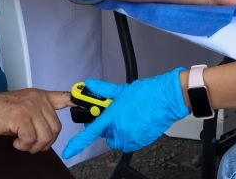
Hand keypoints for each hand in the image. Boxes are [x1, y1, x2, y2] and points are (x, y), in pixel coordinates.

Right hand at [0, 89, 70, 152]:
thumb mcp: (23, 108)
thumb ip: (38, 114)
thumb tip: (50, 131)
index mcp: (40, 95)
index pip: (64, 97)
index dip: (77, 102)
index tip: (86, 106)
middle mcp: (37, 99)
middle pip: (56, 127)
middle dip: (46, 142)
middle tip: (31, 144)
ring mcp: (29, 106)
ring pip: (45, 136)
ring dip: (34, 146)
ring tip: (22, 143)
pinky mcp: (21, 116)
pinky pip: (31, 139)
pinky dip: (24, 146)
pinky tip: (16, 142)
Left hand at [62, 68, 187, 157]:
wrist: (167, 99)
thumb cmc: (148, 93)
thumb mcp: (121, 89)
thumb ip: (103, 89)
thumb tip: (90, 84)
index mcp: (113, 116)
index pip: (91, 132)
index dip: (78, 143)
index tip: (69, 151)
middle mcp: (121, 129)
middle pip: (106, 135)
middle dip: (108, 126)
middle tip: (115, 114)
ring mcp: (131, 137)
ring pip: (118, 139)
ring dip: (119, 131)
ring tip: (128, 117)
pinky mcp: (141, 141)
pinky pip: (129, 142)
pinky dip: (130, 135)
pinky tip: (136, 122)